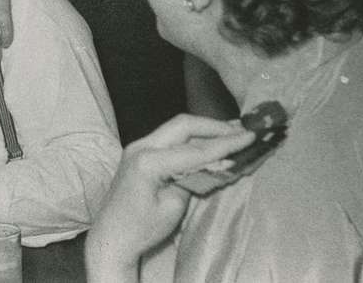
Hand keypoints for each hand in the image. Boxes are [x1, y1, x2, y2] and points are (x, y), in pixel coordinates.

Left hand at [85, 115, 254, 279]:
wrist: (111, 236)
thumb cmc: (141, 228)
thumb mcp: (173, 208)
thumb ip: (193, 181)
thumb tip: (214, 164)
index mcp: (148, 161)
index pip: (195, 149)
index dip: (226, 143)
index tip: (251, 137)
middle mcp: (141, 146)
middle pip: (183, 125)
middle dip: (215, 126)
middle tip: (243, 131)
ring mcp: (137, 146)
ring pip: (176, 128)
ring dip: (204, 129)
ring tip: (232, 131)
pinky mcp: (139, 152)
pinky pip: (169, 137)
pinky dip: (191, 137)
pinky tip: (209, 140)